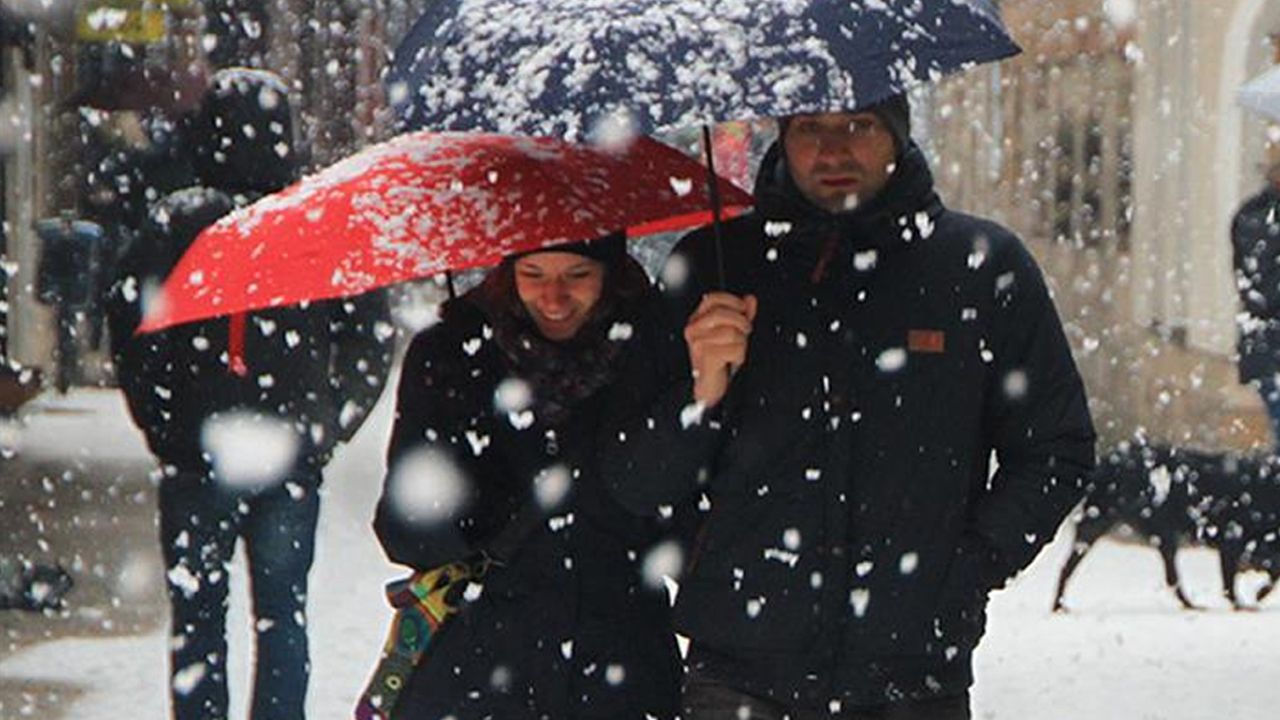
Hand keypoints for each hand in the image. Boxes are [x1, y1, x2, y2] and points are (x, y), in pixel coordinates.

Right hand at [684, 292, 757, 407]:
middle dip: (741, 322)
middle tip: (745, 332)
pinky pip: (734, 349)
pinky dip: (740, 356)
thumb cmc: (718, 359)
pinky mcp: (706, 356)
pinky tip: (732, 361)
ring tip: (736, 350)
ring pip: (731, 332)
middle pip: (722, 314)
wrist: (708, 386)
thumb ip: (741, 314)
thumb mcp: (731, 332)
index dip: (731, 301)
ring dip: (741, 343)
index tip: (743, 309)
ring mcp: (698, 343)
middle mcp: (693, 329)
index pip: (712, 299)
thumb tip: (750, 299)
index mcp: (697, 320)